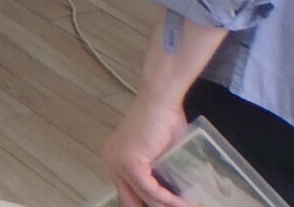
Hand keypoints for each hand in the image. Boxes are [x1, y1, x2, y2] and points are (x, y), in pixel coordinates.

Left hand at [102, 92, 192, 206]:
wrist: (161, 99)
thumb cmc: (164, 119)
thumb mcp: (159, 152)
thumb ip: (158, 172)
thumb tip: (171, 192)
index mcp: (115, 159)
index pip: (127, 193)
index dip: (145, 203)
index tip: (167, 206)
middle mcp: (111, 162)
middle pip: (130, 199)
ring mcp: (118, 162)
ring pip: (142, 196)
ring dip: (165, 205)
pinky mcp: (129, 163)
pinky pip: (149, 190)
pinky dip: (167, 199)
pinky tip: (182, 202)